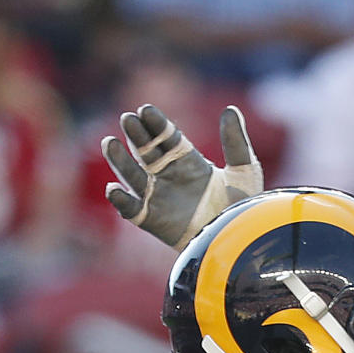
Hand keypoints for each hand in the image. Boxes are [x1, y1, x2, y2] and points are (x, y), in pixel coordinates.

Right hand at [102, 103, 262, 250]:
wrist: (236, 243)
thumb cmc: (244, 210)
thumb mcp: (244, 172)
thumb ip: (235, 142)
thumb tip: (229, 109)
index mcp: (189, 163)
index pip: (166, 137)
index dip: (156, 124)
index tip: (145, 110)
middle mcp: (171, 178)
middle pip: (146, 151)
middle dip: (136, 135)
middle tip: (127, 119)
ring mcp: (160, 199)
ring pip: (132, 175)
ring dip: (120, 160)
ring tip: (109, 143)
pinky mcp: (154, 221)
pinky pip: (131, 210)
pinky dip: (120, 201)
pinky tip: (113, 189)